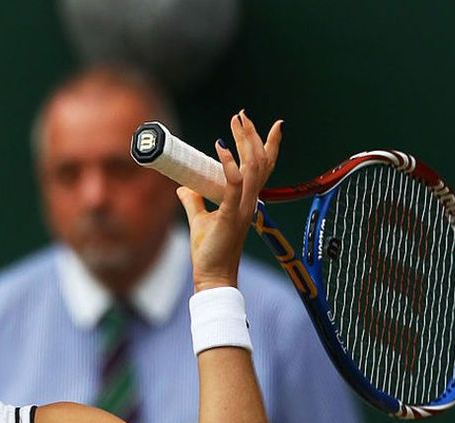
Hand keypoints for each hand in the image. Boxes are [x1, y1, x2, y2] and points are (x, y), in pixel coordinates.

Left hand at [178, 111, 281, 291]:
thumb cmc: (209, 252)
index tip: (271, 124)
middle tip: (242, 115)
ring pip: (253, 167)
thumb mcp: (199, 220)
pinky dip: (229, 165)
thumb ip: (193, 201)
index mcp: (245, 201)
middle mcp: (249, 201)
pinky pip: (233, 185)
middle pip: (260, 161)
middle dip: (253, 135)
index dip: (268, 145)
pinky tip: (222, 147)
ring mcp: (242, 208)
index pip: (262, 167)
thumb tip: (183, 187)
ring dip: (245, 142)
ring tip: (237, 122)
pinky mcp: (230, 215)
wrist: (212, 276)